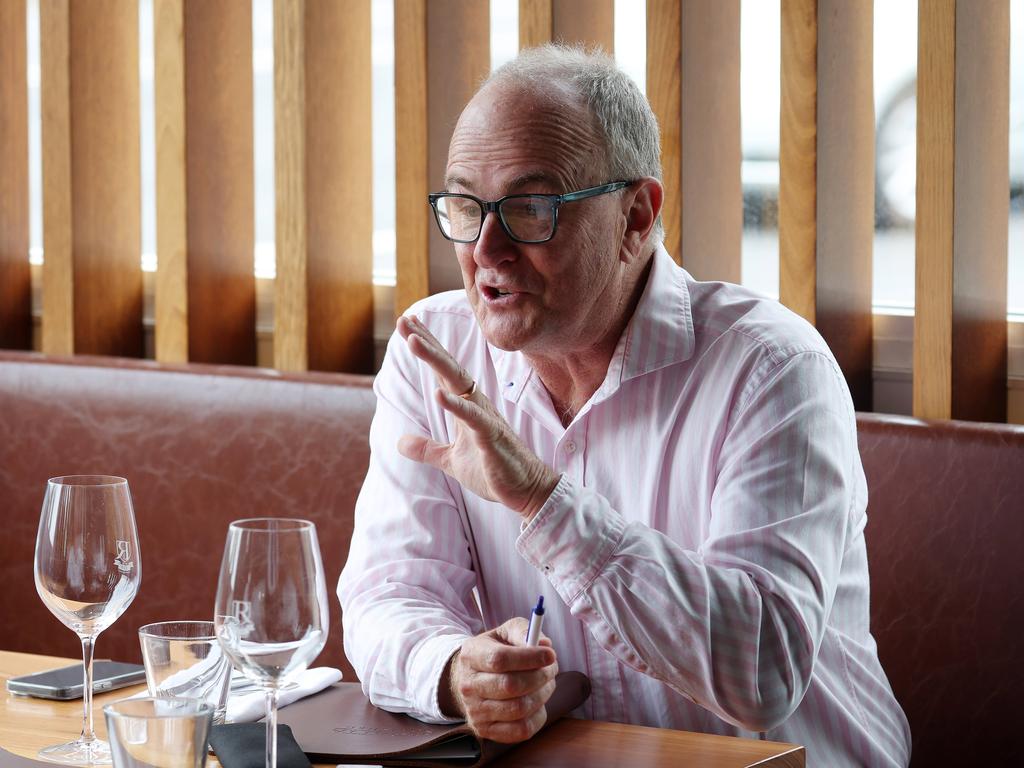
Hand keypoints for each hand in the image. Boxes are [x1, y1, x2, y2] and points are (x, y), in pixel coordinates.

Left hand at [396, 315, 559, 518]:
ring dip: (435, 361)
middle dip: (426, 343)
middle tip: (404, 320)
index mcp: (467, 406)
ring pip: (457, 383)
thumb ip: (427, 449)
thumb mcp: (451, 460)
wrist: (526, 490)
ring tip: (413, 342)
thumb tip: (400, 443)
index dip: (426, 348)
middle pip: (447, 368)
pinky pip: (473, 418)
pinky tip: (439, 393)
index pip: (442, 372)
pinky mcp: (491, 437)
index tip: (407, 325)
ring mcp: (484, 418)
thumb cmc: (493, 469)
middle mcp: (476, 404)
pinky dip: (456, 405)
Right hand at [441, 618, 557, 742]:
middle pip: (510, 686)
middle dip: (540, 676)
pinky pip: (521, 730)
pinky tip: (537, 701)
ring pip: (519, 708)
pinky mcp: (485, 730)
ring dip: (542, 694)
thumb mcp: (505, 633)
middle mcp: (468, 685)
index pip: (499, 659)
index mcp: (471, 655)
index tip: (550, 655)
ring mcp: (474, 711)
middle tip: (551, 668)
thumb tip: (544, 644)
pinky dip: (538, 715)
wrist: (472, 678)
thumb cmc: (495, 651)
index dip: (529, 658)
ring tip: (545, 683)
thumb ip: (523, 632)